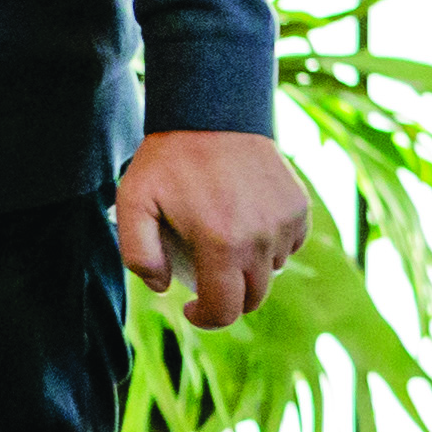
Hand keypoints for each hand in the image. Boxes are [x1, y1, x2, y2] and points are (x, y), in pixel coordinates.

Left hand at [117, 129, 311, 326]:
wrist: (212, 112)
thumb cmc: (167, 160)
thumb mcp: (132, 202)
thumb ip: (138, 253)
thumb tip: (163, 288)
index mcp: (222, 244)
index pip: (225, 309)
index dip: (207, 319)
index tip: (190, 309)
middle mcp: (261, 239)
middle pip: (252, 297)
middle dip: (227, 298)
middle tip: (203, 279)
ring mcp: (285, 224)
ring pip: (271, 271)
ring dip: (247, 270)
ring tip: (219, 243)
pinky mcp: (300, 209)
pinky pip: (288, 246)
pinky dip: (269, 246)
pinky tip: (243, 224)